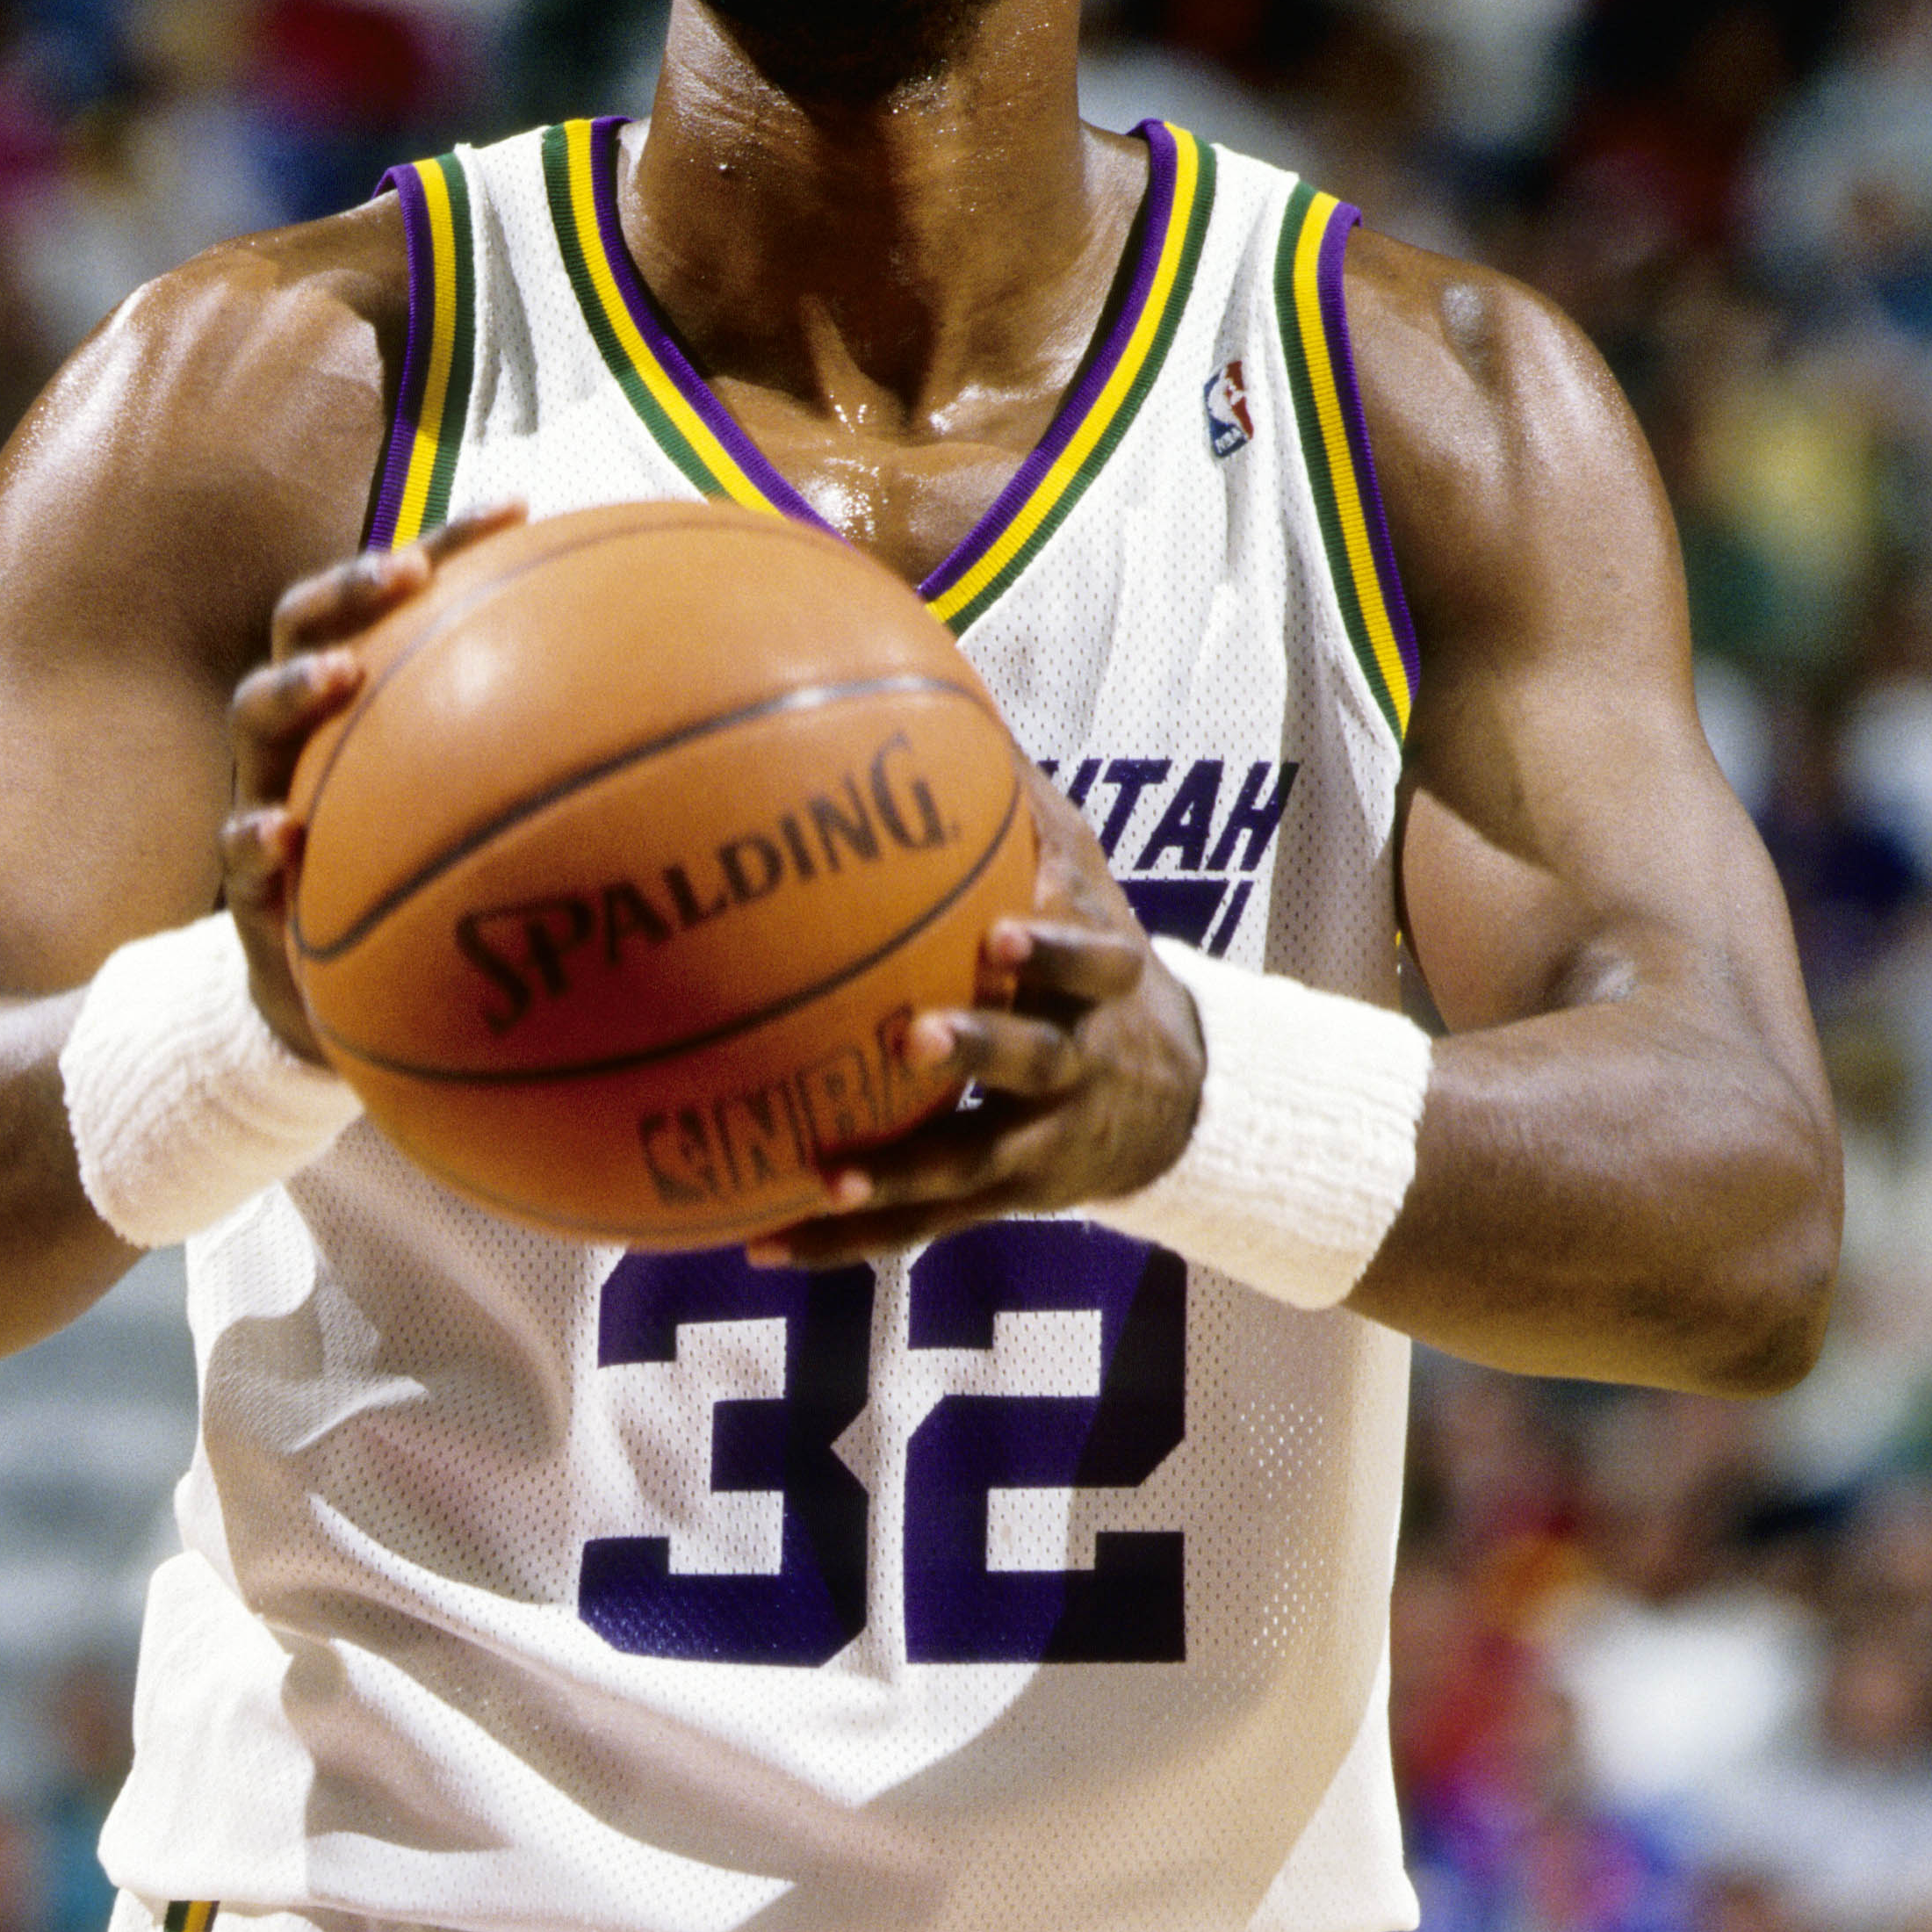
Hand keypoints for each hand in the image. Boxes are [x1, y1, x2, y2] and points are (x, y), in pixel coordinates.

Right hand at [219, 509, 523, 1061]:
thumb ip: (570, 763)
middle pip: (311, 622)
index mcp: (370, 690)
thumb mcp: (499, 817)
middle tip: (407, 573)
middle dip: (355, 585)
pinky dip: (255, 840)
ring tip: (340, 676)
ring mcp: (267, 790)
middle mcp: (311, 727)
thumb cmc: (433, 876)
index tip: (520, 505)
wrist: (345, 995)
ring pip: (254, 714)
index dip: (453, 543)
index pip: (403, 594)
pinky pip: (237, 856)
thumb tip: (712, 720)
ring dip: (294, 688)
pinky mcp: (247, 882)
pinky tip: (284, 835)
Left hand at [747, 763, 1204, 1263]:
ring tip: (822, 1176)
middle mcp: (1074, 1065)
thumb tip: (942, 690)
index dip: (1055, 948)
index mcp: (1101, 982)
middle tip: (913, 1032)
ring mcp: (1036, 1142)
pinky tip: (756, 1241)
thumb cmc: (1097, 958)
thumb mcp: (1086, 879)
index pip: (1091, 963)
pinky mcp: (996, 1202)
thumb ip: (1024, 806)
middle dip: (979, 1049)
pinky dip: (840, 1240)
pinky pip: (915, 1227)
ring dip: (897, 1175)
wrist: (1174, 1096)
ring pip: (967, 1165)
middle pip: (1033, 1062)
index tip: (1004, 927)